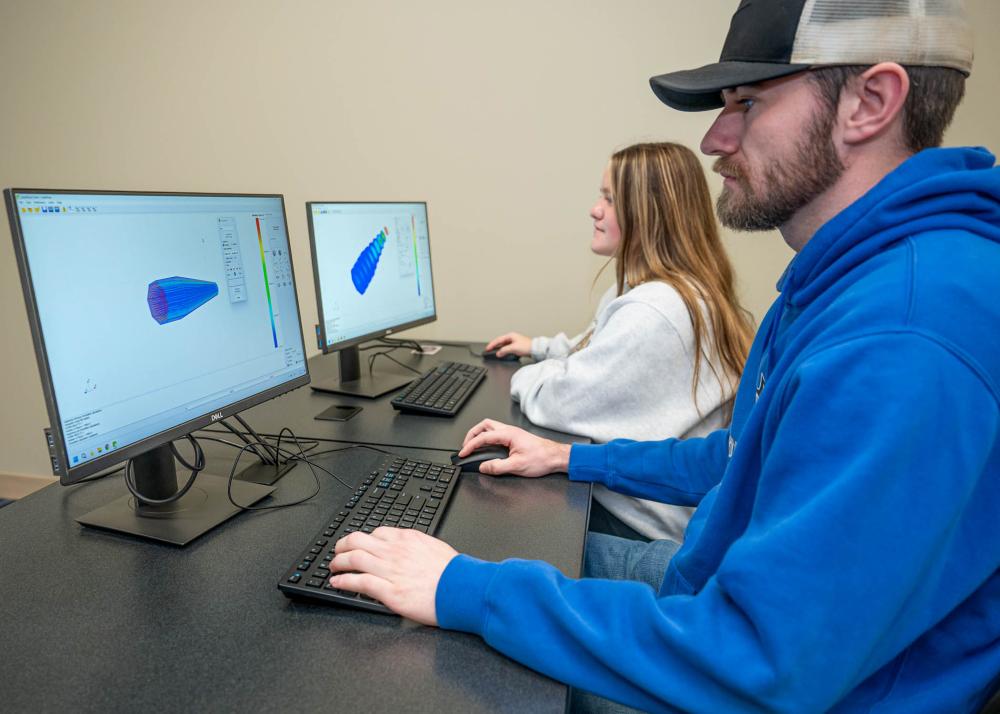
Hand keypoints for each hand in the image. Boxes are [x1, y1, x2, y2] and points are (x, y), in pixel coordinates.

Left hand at [329, 528, 458, 625]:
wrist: (462, 588)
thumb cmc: (454, 573)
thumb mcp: (434, 548)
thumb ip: (417, 547)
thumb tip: (409, 550)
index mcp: (408, 539)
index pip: (377, 533)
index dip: (363, 539)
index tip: (358, 544)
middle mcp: (395, 551)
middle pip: (358, 541)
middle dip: (343, 545)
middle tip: (337, 552)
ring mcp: (390, 570)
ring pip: (354, 558)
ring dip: (338, 562)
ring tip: (333, 567)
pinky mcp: (389, 591)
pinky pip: (359, 582)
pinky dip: (344, 581)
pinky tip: (337, 583)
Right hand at [460, 419, 571, 476]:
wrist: (556, 457)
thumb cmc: (542, 459)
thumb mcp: (517, 466)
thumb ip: (498, 467)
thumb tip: (483, 467)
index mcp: (508, 434)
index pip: (483, 437)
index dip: (470, 445)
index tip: (463, 453)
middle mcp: (509, 431)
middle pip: (484, 425)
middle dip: (471, 435)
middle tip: (465, 446)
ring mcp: (512, 433)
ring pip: (490, 427)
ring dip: (479, 435)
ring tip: (473, 446)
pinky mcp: (515, 438)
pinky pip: (496, 433)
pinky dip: (487, 438)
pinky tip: (487, 447)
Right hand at [484, 332, 531, 357]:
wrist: (535, 349)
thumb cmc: (527, 346)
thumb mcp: (513, 348)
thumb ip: (504, 350)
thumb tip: (498, 353)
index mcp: (510, 335)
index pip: (498, 340)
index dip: (492, 344)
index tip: (487, 348)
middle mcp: (512, 338)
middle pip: (500, 342)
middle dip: (494, 346)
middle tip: (488, 350)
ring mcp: (514, 342)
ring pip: (503, 345)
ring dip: (499, 349)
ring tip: (494, 353)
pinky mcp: (516, 346)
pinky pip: (507, 348)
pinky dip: (504, 351)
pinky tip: (502, 354)